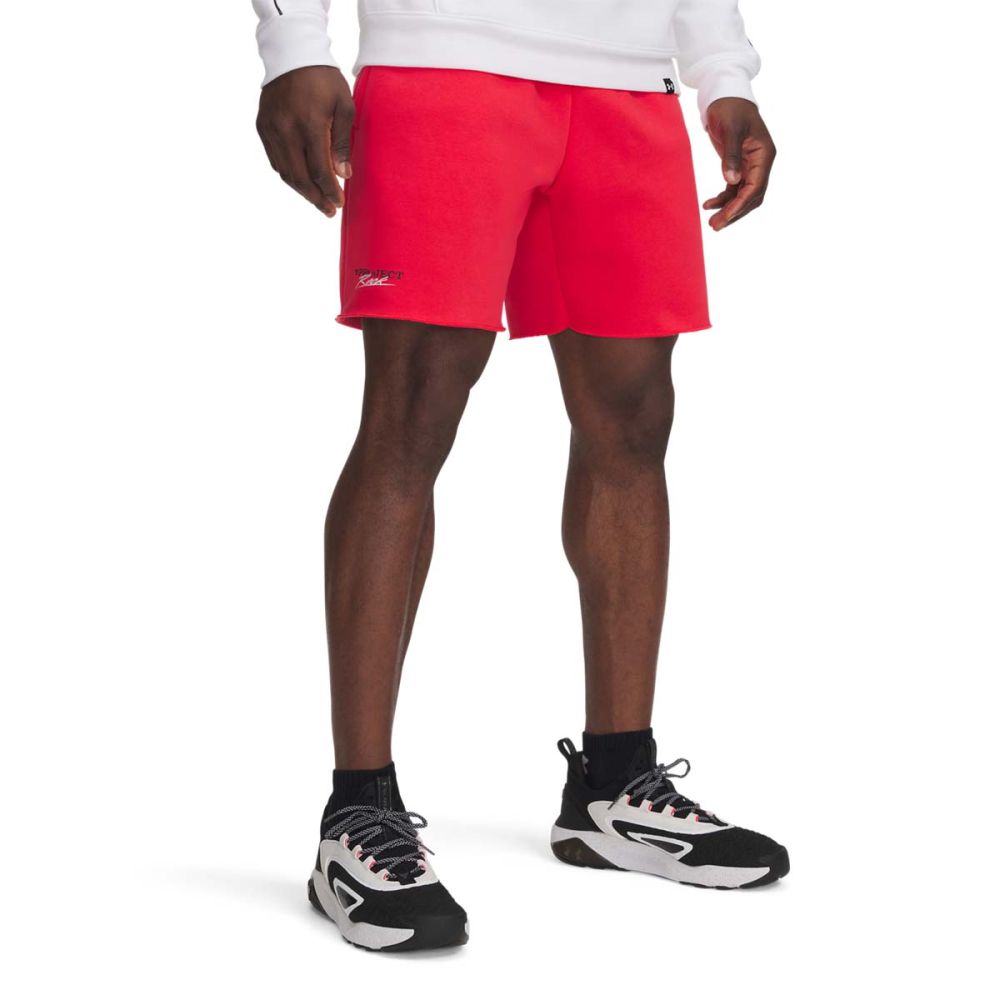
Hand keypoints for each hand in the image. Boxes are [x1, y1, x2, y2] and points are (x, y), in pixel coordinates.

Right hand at [256, 66, 354, 216]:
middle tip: (329, 210)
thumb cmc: (324, 79)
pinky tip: (301, 181)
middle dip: (315, 198)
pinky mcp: (262, 126)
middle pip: (300, 177)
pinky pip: (275, 160)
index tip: (339, 204)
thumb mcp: (344, 106)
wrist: (292, 52)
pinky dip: (288, 174)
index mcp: (309, 125)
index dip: (329, 191)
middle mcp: (285, 130)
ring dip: (301, 190)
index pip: (319, 170)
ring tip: (317, 200)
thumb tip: (343, 175)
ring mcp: (270, 129)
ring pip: (285, 172)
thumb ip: (342, 142)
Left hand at [703, 98, 775, 230]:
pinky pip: (734, 188)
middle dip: (735, 212)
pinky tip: (709, 204)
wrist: (725, 95)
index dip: (740, 204)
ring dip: (729, 209)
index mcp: (764, 154)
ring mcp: (751, 165)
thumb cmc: (730, 108)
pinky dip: (723, 198)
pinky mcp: (739, 165)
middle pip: (751, 196)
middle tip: (715, 226)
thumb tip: (731, 181)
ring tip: (712, 223)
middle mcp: (761, 162)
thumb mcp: (730, 129)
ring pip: (743, 195)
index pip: (755, 187)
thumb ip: (731, 156)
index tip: (725, 217)